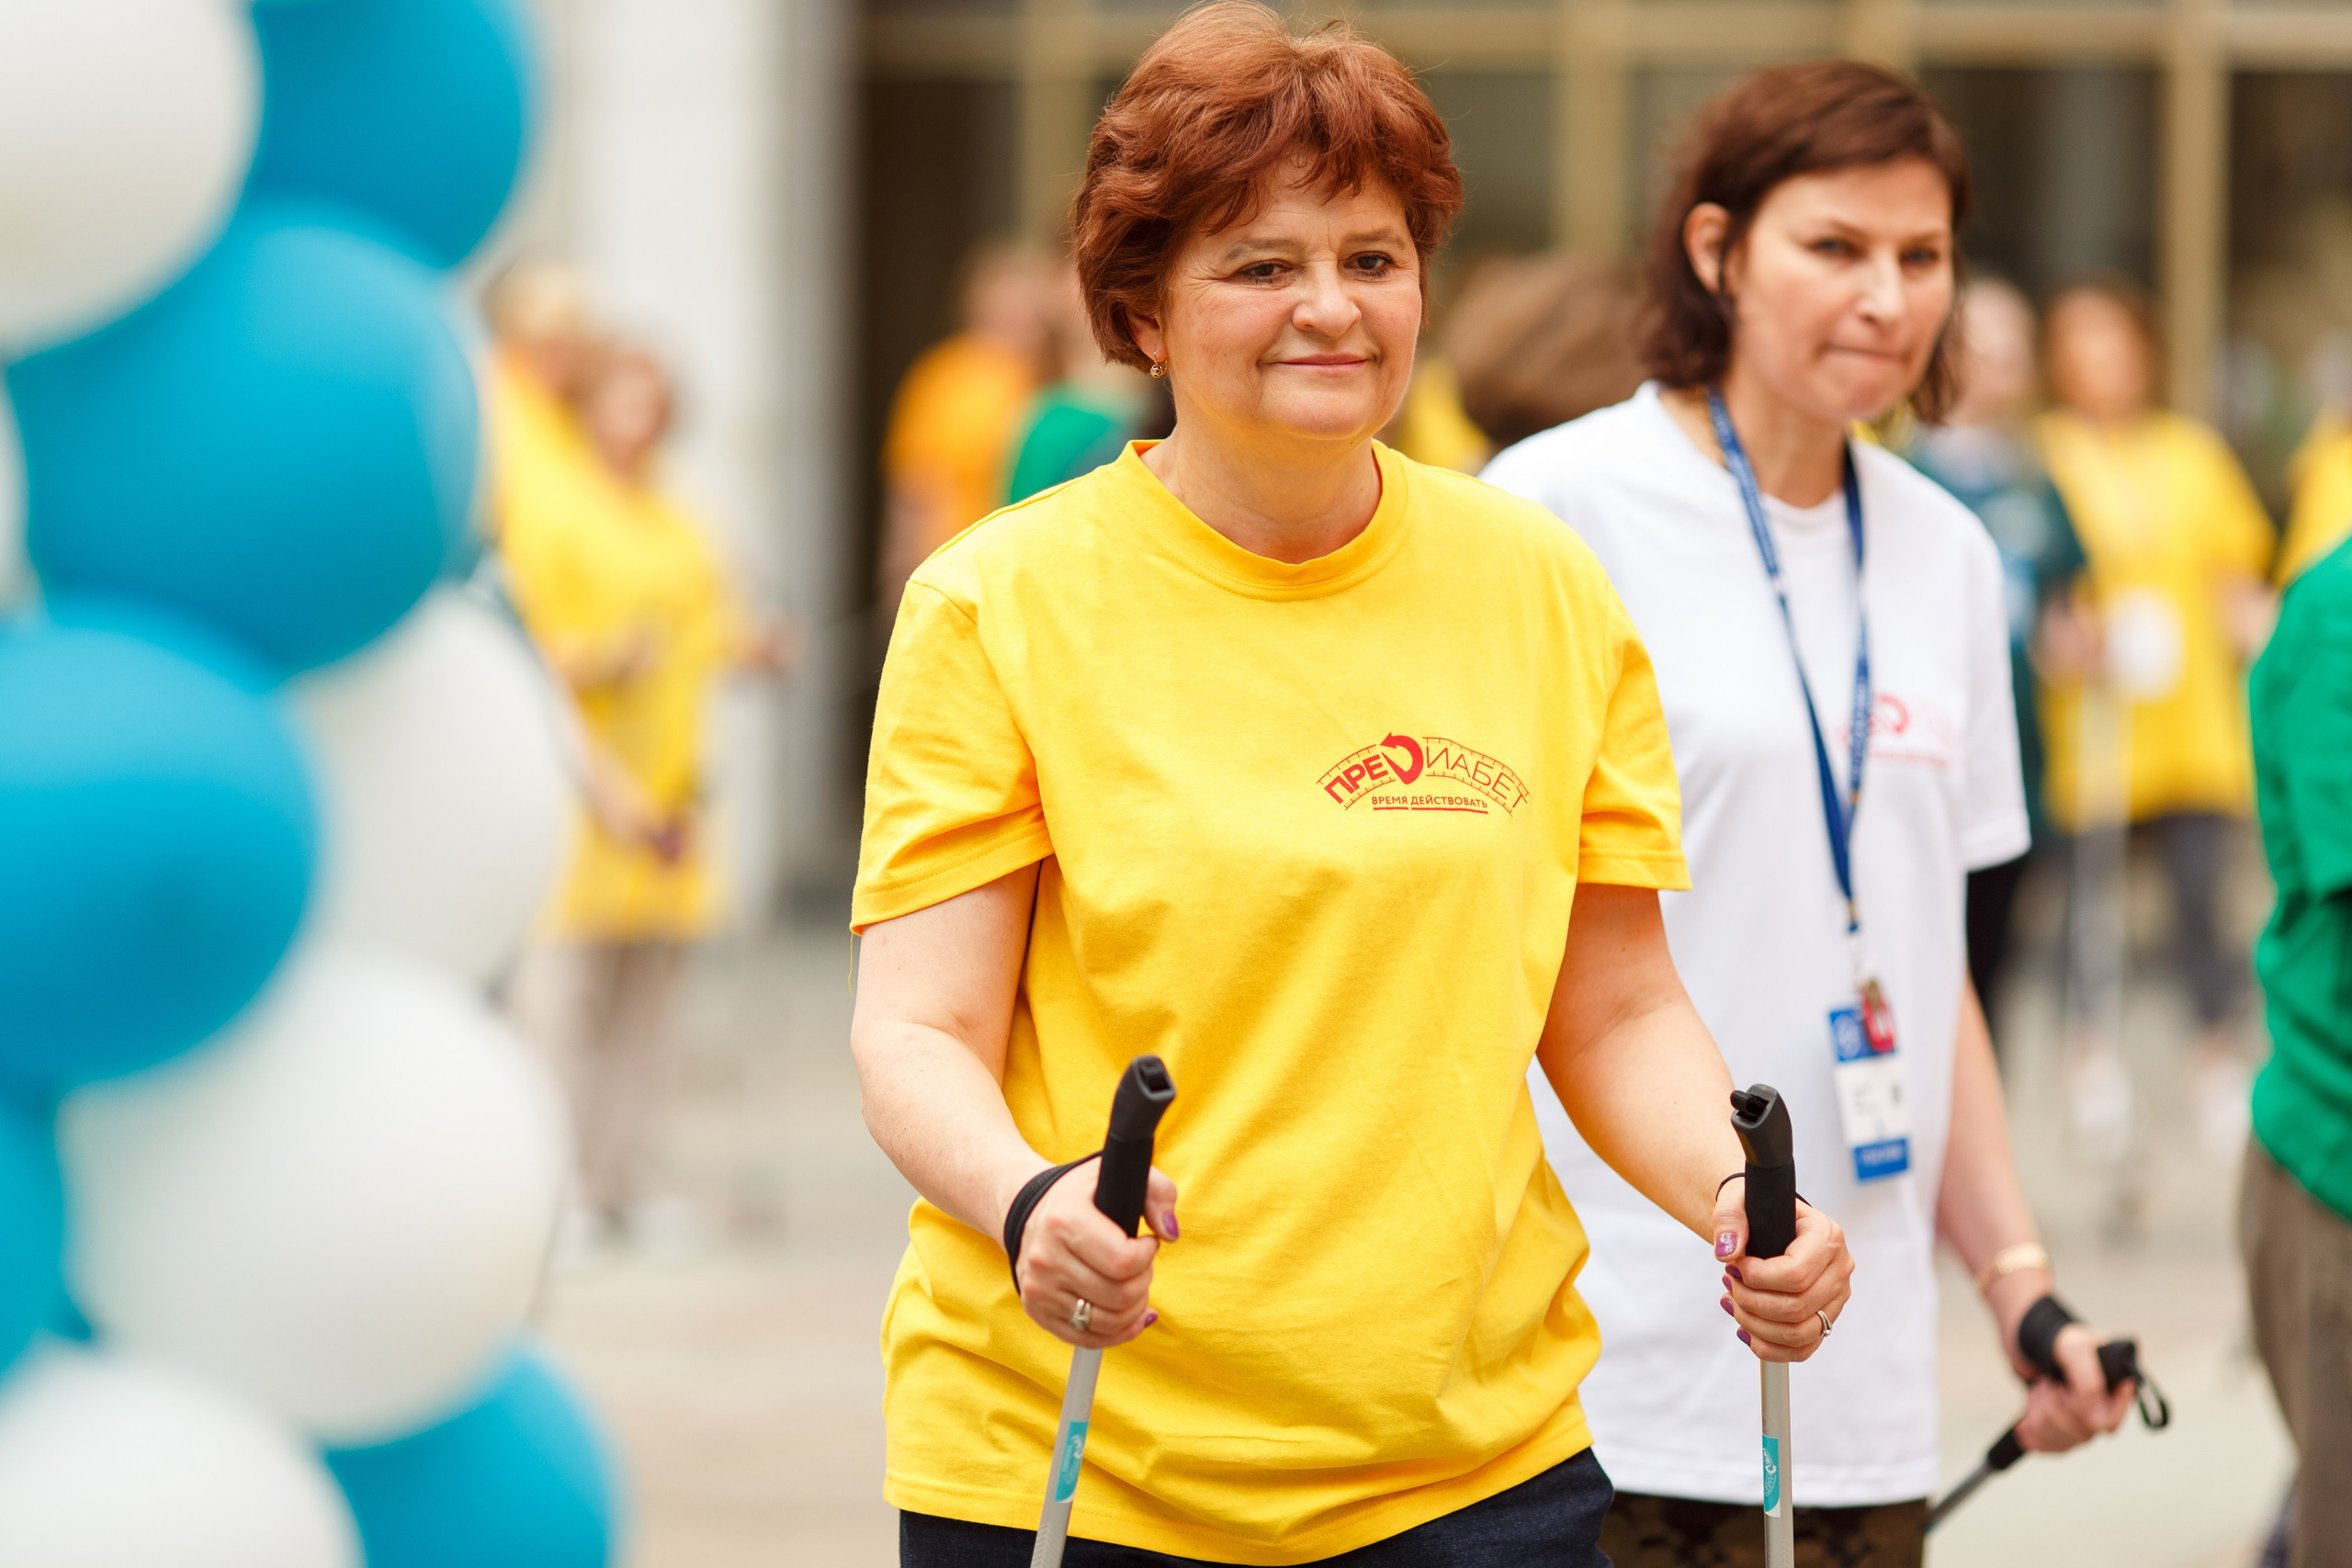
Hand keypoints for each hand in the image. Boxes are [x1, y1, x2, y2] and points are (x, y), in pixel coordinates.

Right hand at [1010, 1158, 1178, 1349]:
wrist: (1029, 1210)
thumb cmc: (1082, 1194)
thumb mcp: (1118, 1174)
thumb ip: (1158, 1192)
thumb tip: (1170, 1234)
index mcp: (1065, 1220)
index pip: (1124, 1261)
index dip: (1147, 1255)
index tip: (1145, 1242)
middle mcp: (1046, 1258)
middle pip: (1120, 1295)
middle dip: (1143, 1280)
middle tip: (1139, 1264)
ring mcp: (1039, 1289)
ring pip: (1109, 1322)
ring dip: (1134, 1307)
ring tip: (1132, 1284)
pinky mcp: (1038, 1311)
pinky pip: (1089, 1339)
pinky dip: (1119, 1332)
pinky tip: (1132, 1316)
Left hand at [1713, 1183, 1852, 1363]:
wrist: (1767, 1223)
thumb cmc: (1756, 1211)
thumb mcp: (1738, 1201)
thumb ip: (1729, 1220)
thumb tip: (1727, 1252)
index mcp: (1826, 1236)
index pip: (1796, 1273)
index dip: (1757, 1278)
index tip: (1734, 1266)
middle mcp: (1839, 1269)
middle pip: (1796, 1307)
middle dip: (1751, 1301)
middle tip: (1728, 1283)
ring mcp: (1836, 1298)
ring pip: (1799, 1333)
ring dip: (1756, 1325)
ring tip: (1732, 1303)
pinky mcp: (1826, 1320)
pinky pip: (1802, 1349)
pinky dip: (1768, 1347)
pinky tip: (1744, 1329)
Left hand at [2014, 1323, 2134, 1452]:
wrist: (2028, 1335)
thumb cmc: (2057, 1337)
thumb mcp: (2074, 1350)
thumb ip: (2089, 1381)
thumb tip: (2096, 1421)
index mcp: (2116, 1387)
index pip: (2109, 1422)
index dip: (2082, 1414)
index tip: (2061, 1390)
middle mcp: (2103, 1405)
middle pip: (2083, 1433)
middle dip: (2054, 1410)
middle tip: (2045, 1383)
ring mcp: (2083, 1416)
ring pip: (2066, 1440)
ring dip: (2041, 1418)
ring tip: (2037, 1390)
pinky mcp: (2061, 1423)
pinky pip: (2052, 1445)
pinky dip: (2035, 1435)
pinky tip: (2023, 1425)